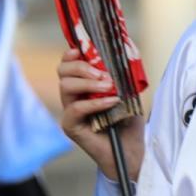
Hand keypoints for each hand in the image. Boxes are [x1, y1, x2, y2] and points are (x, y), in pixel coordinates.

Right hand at [57, 48, 143, 179]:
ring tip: (109, 86)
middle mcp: (73, 97)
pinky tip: (111, 101)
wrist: (132, 150)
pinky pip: (76, 109)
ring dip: (88, 83)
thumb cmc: (129, 121)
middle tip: (103, 74)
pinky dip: (94, 102)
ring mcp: (70, 112)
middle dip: (82, 67)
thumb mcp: (131, 91)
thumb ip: (126, 71)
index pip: (68, 64)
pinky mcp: (71, 126)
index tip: (82, 49)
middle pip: (63, 71)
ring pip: (66, 87)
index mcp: (83, 85)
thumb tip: (128, 45)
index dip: (72, 54)